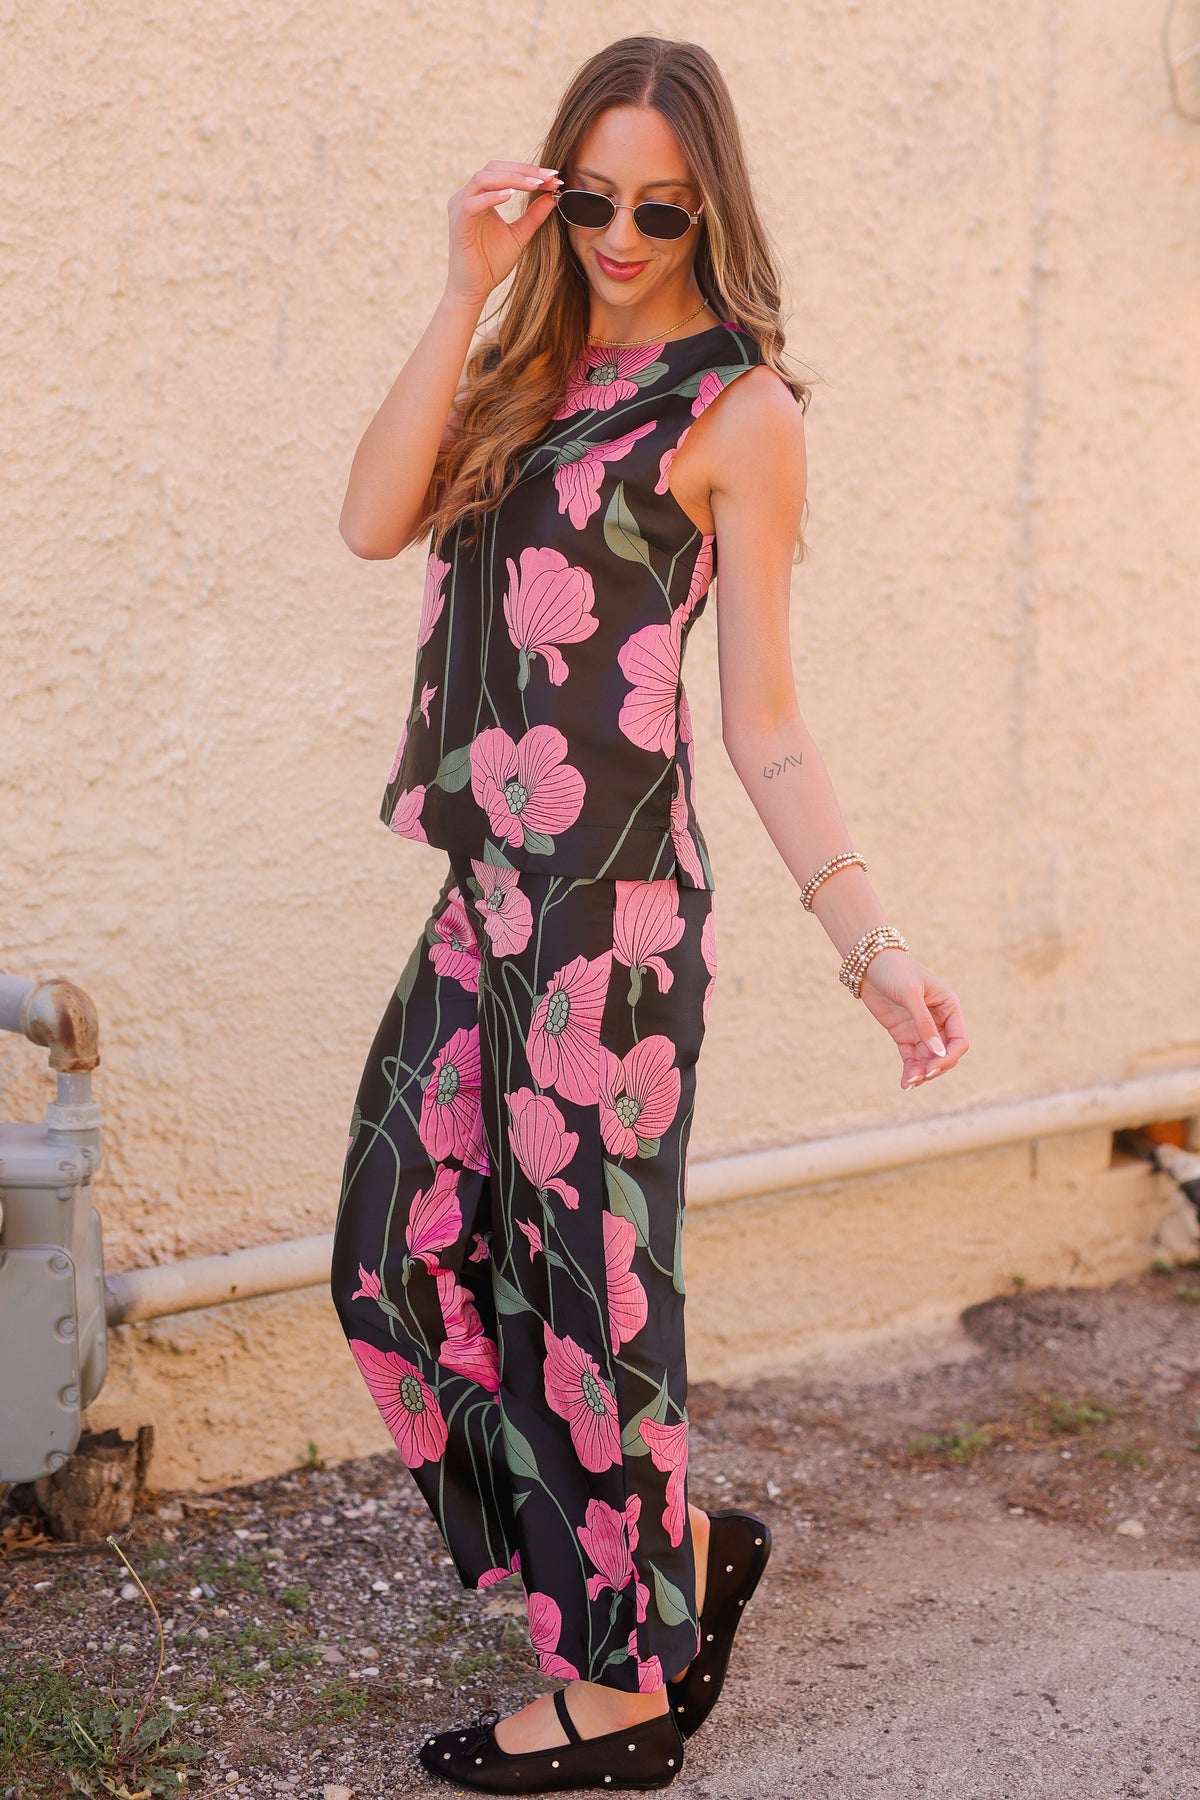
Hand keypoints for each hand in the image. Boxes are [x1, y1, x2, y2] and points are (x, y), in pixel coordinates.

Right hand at [444, 160, 562, 311]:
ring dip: (511, 179)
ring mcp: (460, 208)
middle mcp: (467, 196)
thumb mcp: (519, 235)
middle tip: (548, 177)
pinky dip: (492, 197)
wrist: (474, 290)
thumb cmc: (492, 264)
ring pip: (483, 179)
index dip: (529, 171)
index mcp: (481, 197)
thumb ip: (534, 216)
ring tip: (535, 185)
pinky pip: (472, 203)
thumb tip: (553, 195)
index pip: (505, 172)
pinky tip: (511, 196)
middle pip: (494, 168)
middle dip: (523, 170)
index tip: (553, 177)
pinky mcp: (458, 224)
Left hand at [854, 948, 968, 1091]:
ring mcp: (922, 1030)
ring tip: (908, 1083)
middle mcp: (940, 1021)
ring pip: (929, 1060)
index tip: (933, 1068)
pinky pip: (912, 1059)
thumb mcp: (910, 995)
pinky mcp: (904, 1035)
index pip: (959, 1041)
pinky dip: (910, 1071)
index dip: (949, 1057)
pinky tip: (905, 1083)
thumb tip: (938, 1052)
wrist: (869, 964)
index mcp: (950, 1007)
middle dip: (935, 1068)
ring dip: (922, 1073)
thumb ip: (924, 1023)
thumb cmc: (894, 971)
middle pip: (945, 1054)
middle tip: (919, 1077)